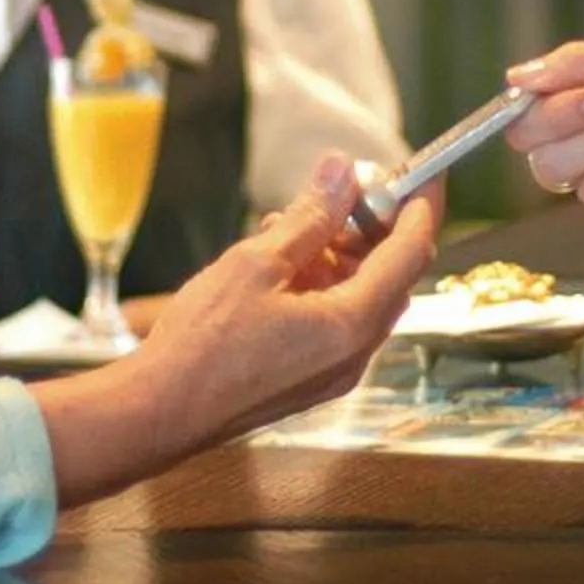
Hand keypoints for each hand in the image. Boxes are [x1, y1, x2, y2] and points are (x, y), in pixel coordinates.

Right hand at [32, 153, 437, 502]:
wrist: (161, 412)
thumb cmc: (203, 344)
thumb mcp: (256, 263)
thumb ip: (310, 217)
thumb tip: (342, 172)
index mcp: (352, 325)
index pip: (411, 252)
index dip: (421, 204)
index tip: (423, 171)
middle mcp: (355, 355)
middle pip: (391, 275)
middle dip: (372, 227)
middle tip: (342, 191)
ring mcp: (335, 372)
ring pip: (361, 297)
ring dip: (340, 255)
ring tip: (291, 224)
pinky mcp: (311, 380)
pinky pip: (337, 321)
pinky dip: (322, 285)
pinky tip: (281, 263)